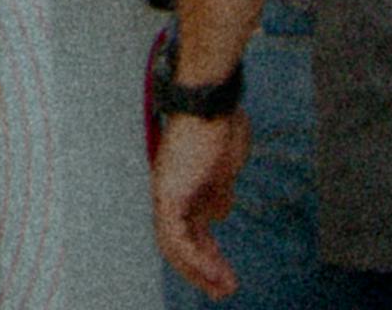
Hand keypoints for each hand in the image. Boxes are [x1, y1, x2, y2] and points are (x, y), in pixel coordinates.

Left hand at [153, 104, 248, 299]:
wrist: (212, 100)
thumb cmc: (221, 123)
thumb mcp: (226, 167)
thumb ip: (219, 191)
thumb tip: (218, 214)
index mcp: (182, 183)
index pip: (189, 228)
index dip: (206, 253)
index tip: (224, 273)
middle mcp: (168, 189)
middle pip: (179, 241)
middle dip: (202, 269)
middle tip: (223, 290)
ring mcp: (166, 190)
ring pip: (175, 244)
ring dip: (200, 270)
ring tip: (224, 288)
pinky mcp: (168, 192)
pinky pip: (176, 236)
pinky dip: (194, 258)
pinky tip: (211, 272)